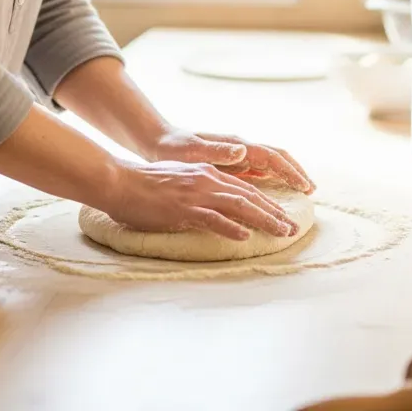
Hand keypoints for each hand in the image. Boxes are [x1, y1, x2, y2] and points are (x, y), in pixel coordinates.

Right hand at [103, 160, 300, 240]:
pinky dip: (231, 228)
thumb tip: (216, 203)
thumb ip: (200, 186)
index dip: (266, 202)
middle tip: (291, 228)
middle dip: (274, 212)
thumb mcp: (180, 179)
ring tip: (281, 232)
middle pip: (249, 196)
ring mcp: (196, 193)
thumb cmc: (145, 185)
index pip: (244, 188)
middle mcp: (207, 179)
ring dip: (264, 220)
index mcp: (207, 173)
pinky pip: (213, 219)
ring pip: (239, 206)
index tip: (282, 215)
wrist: (120, 181)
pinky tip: (246, 237)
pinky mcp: (183, 208)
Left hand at [150, 129, 314, 193]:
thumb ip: (217, 150)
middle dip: (295, 171)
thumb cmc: (174, 148)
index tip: (304, 185)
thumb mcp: (192, 151)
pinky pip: (259, 171)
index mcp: (236, 145)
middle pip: (277, 157)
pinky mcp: (232, 164)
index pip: (271, 156)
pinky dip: (274, 179)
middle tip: (312, 190)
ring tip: (303, 191)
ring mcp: (238, 156)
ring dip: (287, 176)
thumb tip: (243, 150)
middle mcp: (241, 148)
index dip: (289, 170)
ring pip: (271, 164)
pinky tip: (277, 191)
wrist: (160, 142)